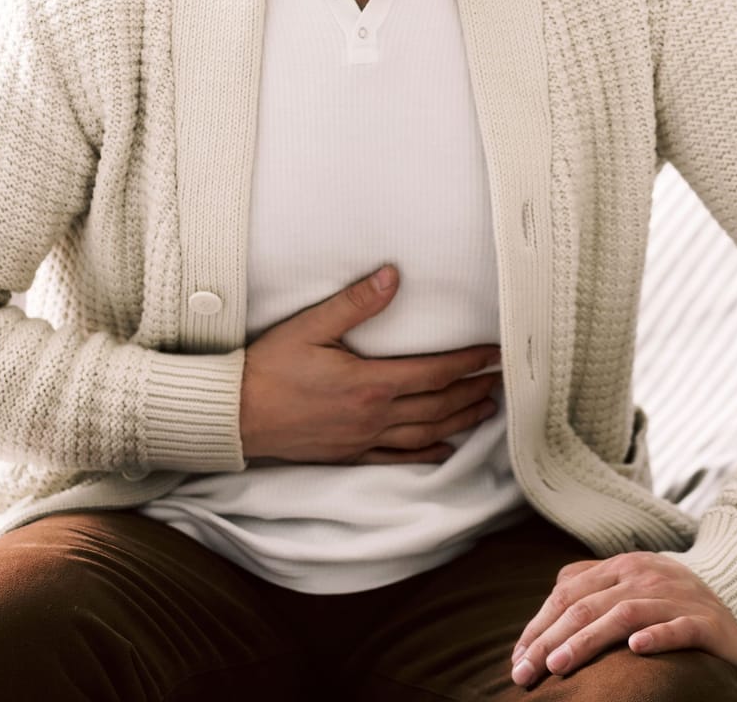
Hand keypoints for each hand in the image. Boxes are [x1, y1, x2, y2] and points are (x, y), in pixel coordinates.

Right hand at [239, 264, 501, 465]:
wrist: (235, 416)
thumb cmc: (268, 368)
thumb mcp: (310, 327)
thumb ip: (355, 304)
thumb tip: (392, 277)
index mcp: (369, 384)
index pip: (434, 373)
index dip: (469, 363)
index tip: (494, 354)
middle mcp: (373, 416)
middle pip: (438, 406)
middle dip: (472, 391)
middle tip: (500, 380)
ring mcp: (362, 440)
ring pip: (424, 433)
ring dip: (459, 421)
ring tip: (485, 410)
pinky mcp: (349, 454)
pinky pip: (396, 459)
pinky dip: (425, 454)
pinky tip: (443, 450)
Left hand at [508, 552, 736, 687]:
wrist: (736, 597)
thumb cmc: (669, 598)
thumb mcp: (629, 582)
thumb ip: (591, 584)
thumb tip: (549, 604)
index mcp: (621, 566)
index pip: (568, 594)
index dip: (539, 626)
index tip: (518, 657)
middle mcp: (644, 576)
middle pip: (587, 606)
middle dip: (550, 640)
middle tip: (526, 672)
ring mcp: (674, 596)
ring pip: (623, 615)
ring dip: (587, 640)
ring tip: (559, 664)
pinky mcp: (703, 620)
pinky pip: (678, 627)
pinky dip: (656, 636)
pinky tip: (635, 650)